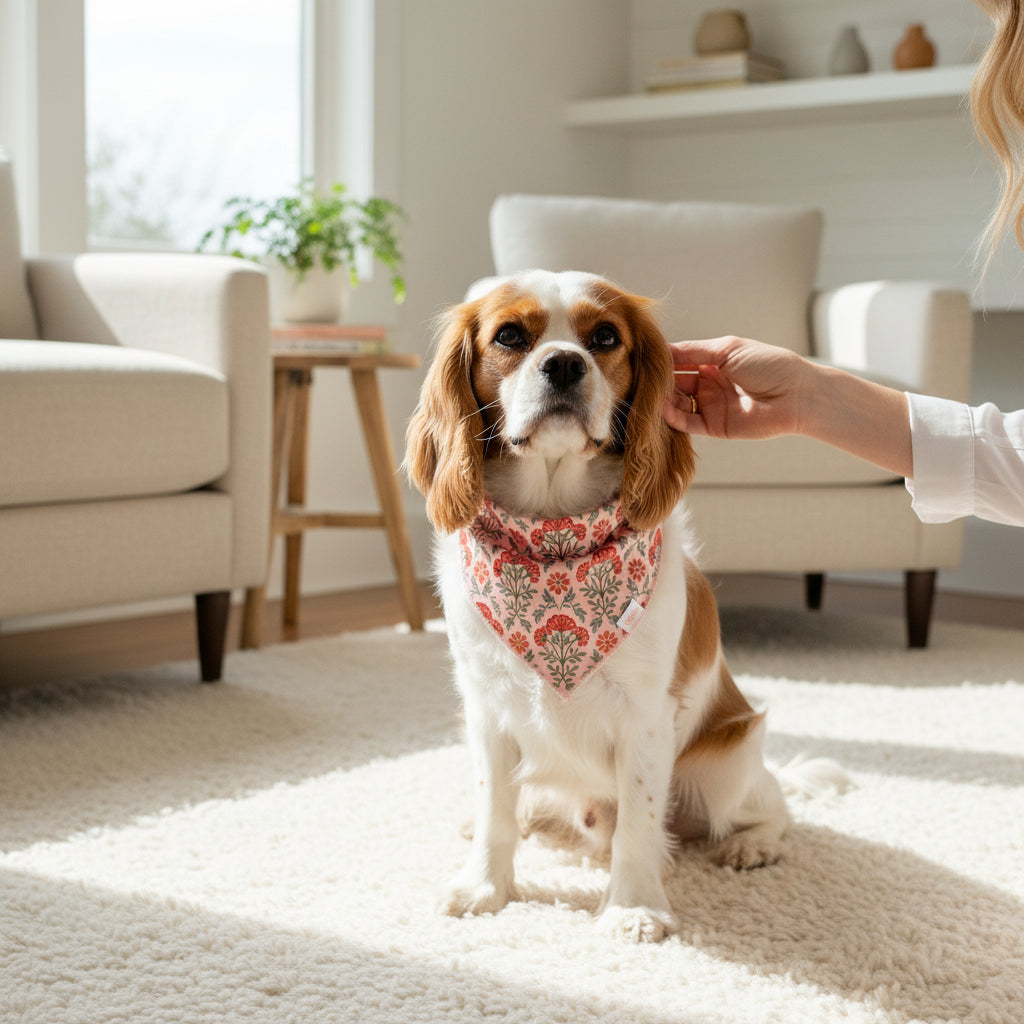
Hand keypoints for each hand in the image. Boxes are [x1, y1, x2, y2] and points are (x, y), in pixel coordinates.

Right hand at [662, 334, 912, 477]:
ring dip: (661, 400)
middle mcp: (708, 383)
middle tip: (635, 379)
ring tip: (645, 395)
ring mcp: (710, 405)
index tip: (639, 357)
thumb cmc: (770, 365)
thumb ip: (694, 351)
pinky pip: (686, 423)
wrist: (797, 396)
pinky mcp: (714, 427)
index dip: (660, 359)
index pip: (678, 360)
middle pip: (673, 382)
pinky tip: (662, 409)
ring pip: (676, 403)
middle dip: (656, 381)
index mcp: (713, 360)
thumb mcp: (728, 349)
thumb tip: (662, 349)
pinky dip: (672, 417)